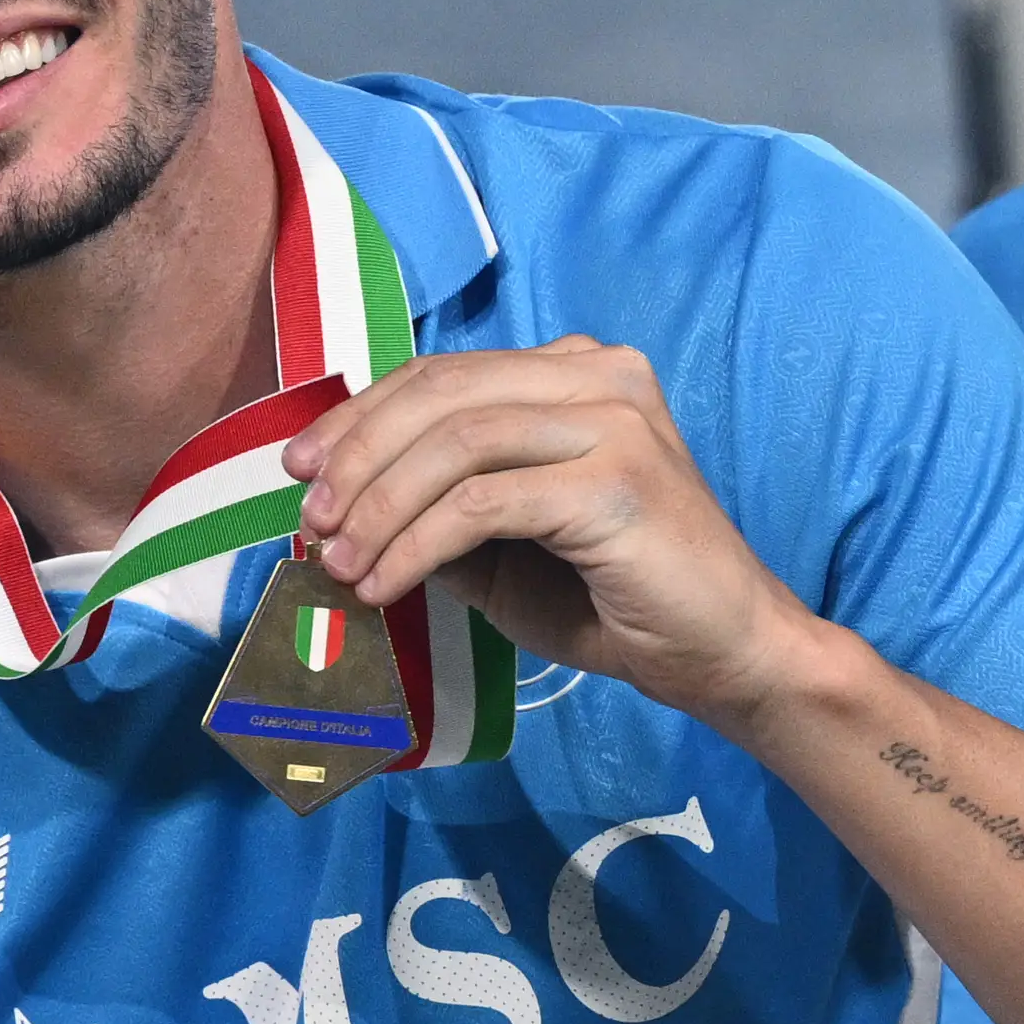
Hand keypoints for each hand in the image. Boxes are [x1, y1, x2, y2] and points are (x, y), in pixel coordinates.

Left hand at [283, 338, 826, 738]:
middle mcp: (599, 374)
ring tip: (337, 565)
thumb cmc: (614, 598)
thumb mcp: (502, 545)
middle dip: (357, 459)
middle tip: (310, 521)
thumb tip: (336, 504)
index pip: (441, 376)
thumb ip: (435, 506)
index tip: (299, 469)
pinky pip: (482, 503)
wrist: (723, 652)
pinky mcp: (616, 479)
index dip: (359, 418)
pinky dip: (417, 544)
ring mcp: (615, 420)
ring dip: (378, 508)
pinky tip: (383, 586)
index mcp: (574, 371)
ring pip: (453, 446)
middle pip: (439, 397)